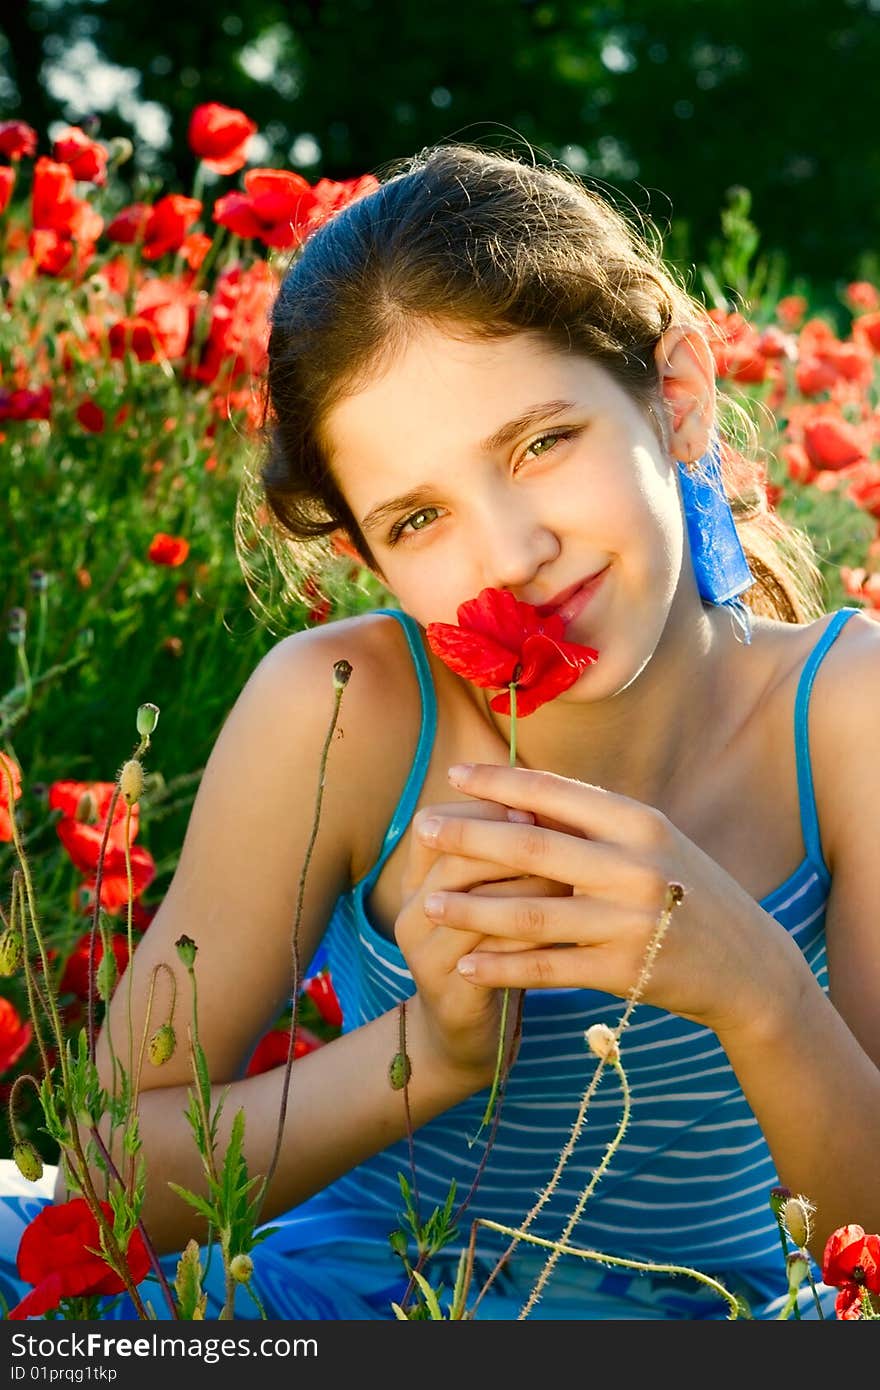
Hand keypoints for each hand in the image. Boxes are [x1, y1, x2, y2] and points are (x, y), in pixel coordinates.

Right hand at [396, 797, 569, 1081]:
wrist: (469, 1036)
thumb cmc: (496, 951)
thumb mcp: (495, 896)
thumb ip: (509, 853)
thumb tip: (554, 799)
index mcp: (417, 878)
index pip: (435, 823)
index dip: (483, 809)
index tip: (535, 804)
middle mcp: (412, 910)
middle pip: (452, 857)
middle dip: (509, 841)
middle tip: (559, 833)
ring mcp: (423, 953)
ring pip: (473, 903)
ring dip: (525, 885)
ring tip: (571, 875)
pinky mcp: (448, 992)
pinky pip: (492, 954)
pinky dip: (533, 934)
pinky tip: (570, 925)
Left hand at [415, 763, 782, 1036]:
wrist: (746, 966)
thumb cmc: (688, 891)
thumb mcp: (653, 843)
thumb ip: (594, 823)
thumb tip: (517, 798)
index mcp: (639, 822)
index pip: (555, 793)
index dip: (498, 783)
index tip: (452, 775)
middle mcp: (634, 867)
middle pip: (532, 850)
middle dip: (469, 838)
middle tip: (421, 828)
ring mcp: (628, 922)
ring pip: (530, 914)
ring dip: (472, 910)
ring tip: (427, 904)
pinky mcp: (622, 971)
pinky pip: (546, 968)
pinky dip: (502, 967)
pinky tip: (466, 965)